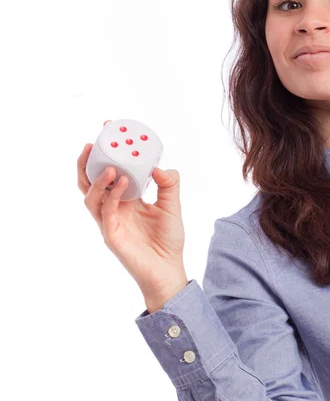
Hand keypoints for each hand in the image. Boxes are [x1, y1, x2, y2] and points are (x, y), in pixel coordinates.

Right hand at [77, 120, 186, 297]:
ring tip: (111, 165)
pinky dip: (112, 196)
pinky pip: (106, 212)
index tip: (107, 130)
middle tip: (91, 143)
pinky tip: (124, 182)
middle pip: (89, 182)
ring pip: (91, 197)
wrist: (169, 269)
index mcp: (125, 199)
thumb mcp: (172, 205)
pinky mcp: (111, 235)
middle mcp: (113, 208)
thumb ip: (169, 184)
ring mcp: (109, 222)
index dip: (105, 153)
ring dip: (98, 179)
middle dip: (87, 162)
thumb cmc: (168, 240)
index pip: (109, 172)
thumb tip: (158, 166)